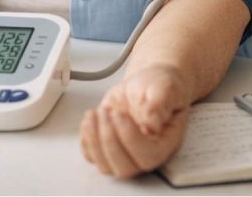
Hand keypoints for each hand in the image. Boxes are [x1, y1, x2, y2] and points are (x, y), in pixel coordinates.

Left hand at [79, 64, 190, 178]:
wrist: (145, 82)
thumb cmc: (158, 86)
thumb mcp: (164, 88)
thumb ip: (159, 105)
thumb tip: (152, 126)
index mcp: (165, 142)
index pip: (147, 156)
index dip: (129, 138)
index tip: (119, 113)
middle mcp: (145, 153)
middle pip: (125, 168)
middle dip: (109, 139)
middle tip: (106, 112)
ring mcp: (125, 152)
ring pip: (106, 166)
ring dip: (94, 140)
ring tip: (94, 113)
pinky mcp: (108, 146)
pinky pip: (92, 156)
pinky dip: (86, 140)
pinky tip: (90, 120)